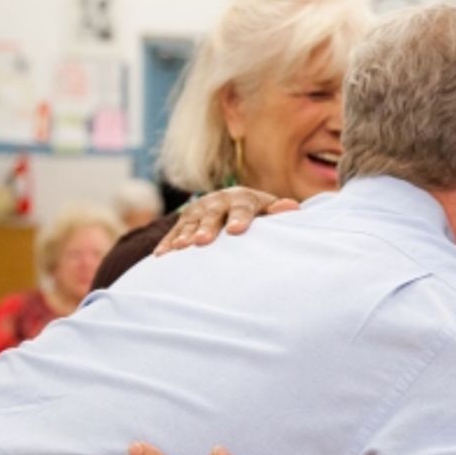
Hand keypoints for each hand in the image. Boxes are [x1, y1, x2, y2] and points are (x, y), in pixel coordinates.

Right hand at [154, 187, 298, 255]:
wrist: (231, 201)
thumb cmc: (256, 212)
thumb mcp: (267, 208)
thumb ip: (277, 211)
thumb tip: (293, 208)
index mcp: (242, 198)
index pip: (242, 207)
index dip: (239, 218)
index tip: (235, 231)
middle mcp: (218, 201)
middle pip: (212, 214)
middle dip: (206, 227)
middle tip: (201, 241)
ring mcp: (199, 210)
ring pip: (190, 222)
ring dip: (184, 234)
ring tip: (179, 248)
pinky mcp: (185, 220)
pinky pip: (174, 231)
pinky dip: (167, 242)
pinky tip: (162, 255)